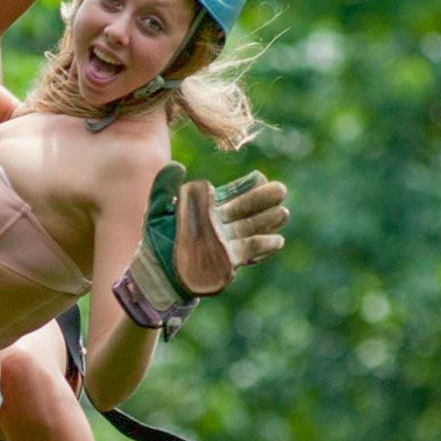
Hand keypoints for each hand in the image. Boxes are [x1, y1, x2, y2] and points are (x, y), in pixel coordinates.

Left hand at [113, 166, 289, 332]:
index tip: (260, 177)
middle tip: (281, 189)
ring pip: (251, 228)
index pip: (231, 194)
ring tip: (283, 212)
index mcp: (207, 210)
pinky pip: (249, 251)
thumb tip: (177, 165)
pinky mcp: (227, 261)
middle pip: (246, 209)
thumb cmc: (157, 242)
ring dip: (267, 221)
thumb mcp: (157, 210)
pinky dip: (263, 246)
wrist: (157, 274)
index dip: (246, 186)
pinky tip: (277, 241)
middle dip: (263, 200)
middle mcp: (220, 225)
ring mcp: (226, 243)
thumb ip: (165, 187)